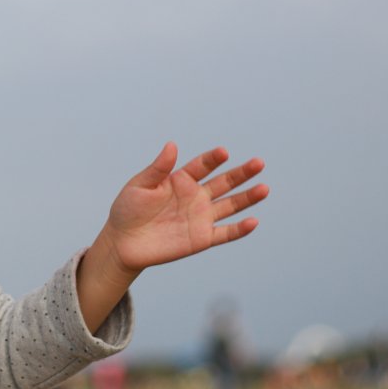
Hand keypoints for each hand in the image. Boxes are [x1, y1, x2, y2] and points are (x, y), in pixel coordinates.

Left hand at [101, 143, 266, 275]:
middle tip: (258, 163)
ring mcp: (200, 217)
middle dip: (241, 173)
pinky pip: (225, 233)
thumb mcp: (140, 185)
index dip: (213, 159)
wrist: (123, 243)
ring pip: (230, 205)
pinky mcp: (202, 238)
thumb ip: (158, 168)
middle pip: (223, 182)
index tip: (223, 153)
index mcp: (180, 180)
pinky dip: (239, 229)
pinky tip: (253, 222)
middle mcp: (195, 196)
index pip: (202, 165)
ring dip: (247, 198)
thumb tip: (172, 145)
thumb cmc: (127, 210)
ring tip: (264, 188)